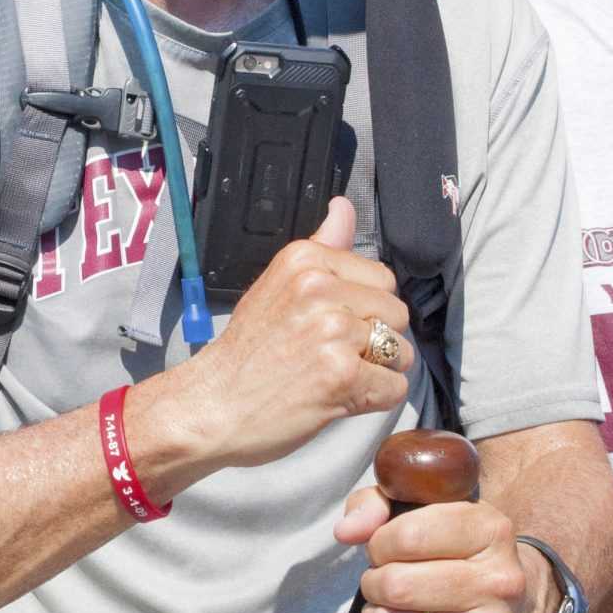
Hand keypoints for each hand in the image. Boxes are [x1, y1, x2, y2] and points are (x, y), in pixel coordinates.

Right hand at [134, 199, 412, 476]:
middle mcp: (320, 288)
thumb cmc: (245, 354)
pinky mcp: (344, 374)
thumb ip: (322, 246)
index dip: (365, 309)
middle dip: (375, 340)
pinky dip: (374, 400)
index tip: (329, 325)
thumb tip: (343, 207)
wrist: (212, 406)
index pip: (382, 278)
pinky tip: (339, 398)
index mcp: (305, 259)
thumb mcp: (277, 284)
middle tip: (330, 355)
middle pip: (397, 313)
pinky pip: (395, 387)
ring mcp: (334, 330)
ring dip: (377, 371)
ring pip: (401, 351)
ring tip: (333, 376)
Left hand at [336, 488, 538, 612]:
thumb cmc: (457, 555)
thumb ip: (377, 503)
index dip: (379, 544)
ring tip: (391, 611)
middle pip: (394, 585)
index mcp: (490, 531)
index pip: (405, 536)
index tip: (387, 550)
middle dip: (373, 583)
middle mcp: (499, 582)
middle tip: (386, 584)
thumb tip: (346, 532)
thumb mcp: (425, 512)